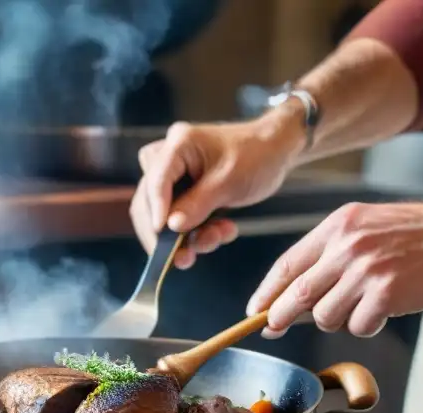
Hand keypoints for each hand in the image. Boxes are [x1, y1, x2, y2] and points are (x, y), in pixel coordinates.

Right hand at [130, 113, 303, 267]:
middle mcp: (168, 158)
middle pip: (148, 200)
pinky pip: (177, 218)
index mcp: (179, 145)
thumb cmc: (257, 156)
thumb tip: (170, 227)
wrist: (274, 152)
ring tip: (216, 239)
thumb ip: (197, 204)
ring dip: (185, 235)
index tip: (161, 234)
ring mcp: (174, 175)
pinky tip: (221, 231)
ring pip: (162, 214)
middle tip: (184, 257)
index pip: (157, 180)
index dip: (156, 209)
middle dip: (166, 232)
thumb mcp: (229, 182)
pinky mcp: (182, 191)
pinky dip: (196, 232)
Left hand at [245, 200, 422, 337]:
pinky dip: (365, 326)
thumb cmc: (421, 234)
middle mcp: (346, 246)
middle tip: (273, 328)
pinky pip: (357, 325)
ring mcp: (365, 270)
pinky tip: (382, 313)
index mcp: (337, 227)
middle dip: (280, 316)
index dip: (267, 292)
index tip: (254, 310)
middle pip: (296, 294)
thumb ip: (333, 253)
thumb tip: (299, 294)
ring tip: (362, 307)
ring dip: (338, 320)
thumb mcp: (367, 226)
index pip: (287, 264)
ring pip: (326, 316)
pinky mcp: (385, 293)